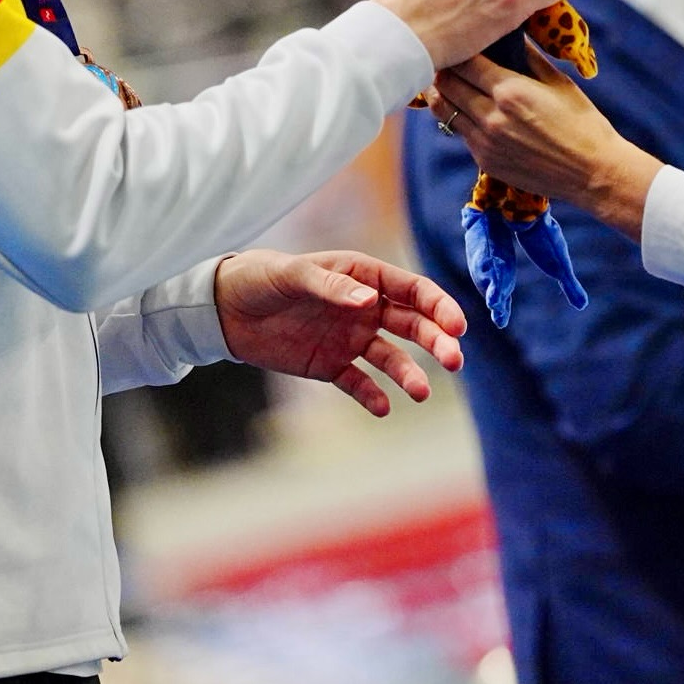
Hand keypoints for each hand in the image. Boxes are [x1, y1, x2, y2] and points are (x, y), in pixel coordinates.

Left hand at [213, 248, 465, 413]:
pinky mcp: (331, 365)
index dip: (438, 306)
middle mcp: (364, 307)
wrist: (225, 309)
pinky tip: (381, 407)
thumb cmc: (261, 278)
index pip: (412, 290)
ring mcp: (350, 338)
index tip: (457, 326)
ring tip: (419, 392)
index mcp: (362, 276)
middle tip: (453, 360)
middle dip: (437, 341)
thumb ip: (330, 287)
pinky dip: (372, 395)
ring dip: (408, 373)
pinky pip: (359, 383)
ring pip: (391, 358)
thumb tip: (369, 300)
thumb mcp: (292, 276)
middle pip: (412, 325)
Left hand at [425, 43, 661, 239]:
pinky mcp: (484, 161)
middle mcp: (491, 117)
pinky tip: (469, 110)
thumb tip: (509, 34)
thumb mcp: (558, 82)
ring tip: (449, 83)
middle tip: (446, 60)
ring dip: (445, 94)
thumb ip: (527, 57)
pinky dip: (460, 118)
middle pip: (446, 84)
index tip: (459, 43)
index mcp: (510, 91)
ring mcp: (484, 142)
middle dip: (444, 69)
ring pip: (445, 110)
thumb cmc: (582, 123)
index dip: (459, 50)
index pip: (464, 62)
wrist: (593, 172)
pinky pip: (460, 133)